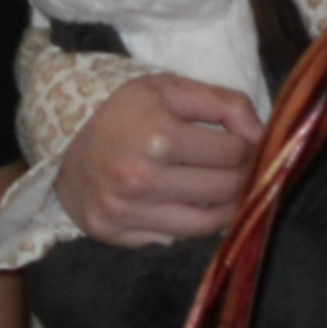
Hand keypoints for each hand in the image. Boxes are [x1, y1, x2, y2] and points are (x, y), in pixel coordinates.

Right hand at [54, 74, 263, 244]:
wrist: (64, 145)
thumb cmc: (123, 112)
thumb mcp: (169, 89)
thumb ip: (223, 103)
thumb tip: (263, 133)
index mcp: (159, 137)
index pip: (234, 152)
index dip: (249, 146)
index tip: (248, 144)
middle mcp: (144, 180)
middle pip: (226, 189)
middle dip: (244, 176)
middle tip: (244, 168)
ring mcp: (131, 213)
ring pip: (208, 223)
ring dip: (228, 207)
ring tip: (226, 190)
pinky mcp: (120, 235)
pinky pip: (177, 238)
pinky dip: (194, 224)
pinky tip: (194, 205)